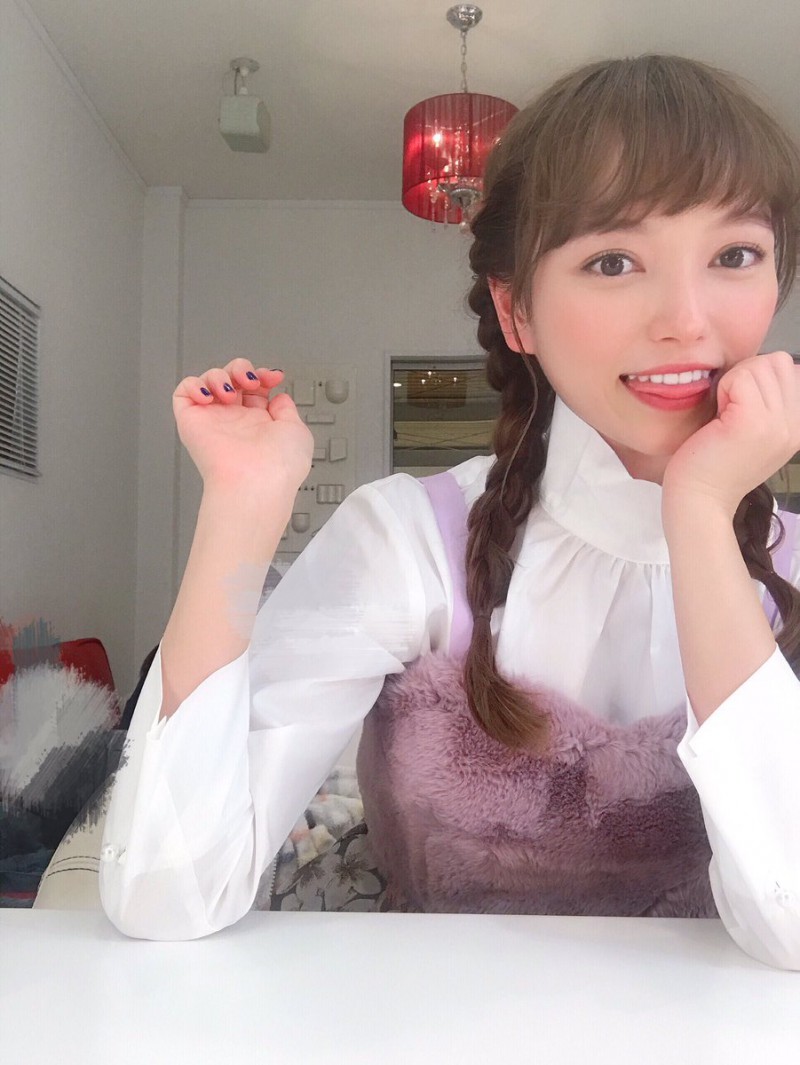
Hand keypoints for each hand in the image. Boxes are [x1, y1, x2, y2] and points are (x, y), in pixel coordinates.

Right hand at [172, 359, 313, 492]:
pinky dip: (193, 385)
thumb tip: (279, 398)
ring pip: (208, 381)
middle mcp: (236, 421)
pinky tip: (208, 396)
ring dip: (219, 376)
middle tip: (250, 381)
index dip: (263, 376)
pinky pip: (183, 393)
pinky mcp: (191, 422)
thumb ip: (288, 411)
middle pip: (231, 379)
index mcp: (260, 424)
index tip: (274, 377)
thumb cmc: (279, 465)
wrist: (257, 481)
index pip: (255, 389)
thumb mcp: (297, 432)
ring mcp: (214, 420)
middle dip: (241, 369)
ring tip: (229, 392)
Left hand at [662, 351, 799, 516]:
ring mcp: (778, 424)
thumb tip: (768, 365)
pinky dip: (723, 389)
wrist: (699, 500)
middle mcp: (796, 425)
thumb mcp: (757, 432)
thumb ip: (770, 402)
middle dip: (747, 375)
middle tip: (729, 410)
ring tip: (724, 416)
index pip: (790, 368)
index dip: (758, 378)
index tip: (740, 409)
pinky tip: (717, 418)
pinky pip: (740, 377)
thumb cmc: (714, 465)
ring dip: (733, 382)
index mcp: (798, 425)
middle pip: (778, 361)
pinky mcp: (753, 423)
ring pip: (760, 365)